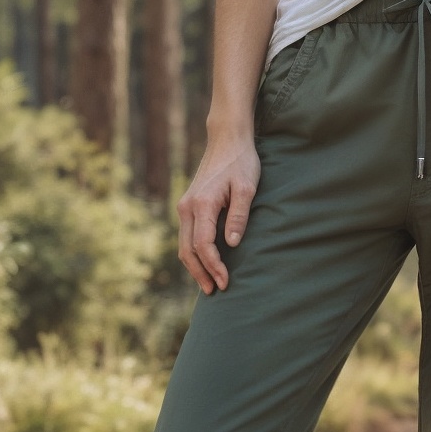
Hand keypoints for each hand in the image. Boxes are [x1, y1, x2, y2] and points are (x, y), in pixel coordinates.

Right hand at [176, 131, 261, 294]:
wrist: (226, 140)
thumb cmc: (241, 162)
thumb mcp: (247, 188)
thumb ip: (238, 216)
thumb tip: (231, 244)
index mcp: (202, 204)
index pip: (203, 245)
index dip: (214, 267)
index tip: (225, 282)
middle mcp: (187, 207)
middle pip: (187, 250)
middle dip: (200, 273)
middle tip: (214, 292)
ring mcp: (185, 206)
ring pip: (183, 245)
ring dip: (194, 266)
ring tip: (208, 284)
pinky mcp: (188, 205)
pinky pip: (186, 236)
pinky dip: (193, 253)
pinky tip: (204, 264)